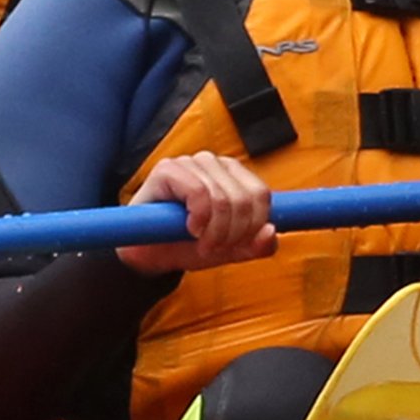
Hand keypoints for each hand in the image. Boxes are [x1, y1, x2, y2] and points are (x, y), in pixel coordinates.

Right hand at [121, 150, 273, 273]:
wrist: (149, 255)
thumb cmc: (187, 245)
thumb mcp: (229, 250)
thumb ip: (255, 246)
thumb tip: (271, 231)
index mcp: (232, 175)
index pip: (260, 194)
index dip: (254, 226)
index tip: (236, 245)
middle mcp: (213, 163)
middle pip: (244, 198)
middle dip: (233, 233)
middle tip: (215, 247)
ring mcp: (190, 163)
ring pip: (223, 197)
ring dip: (215, 230)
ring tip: (201, 241)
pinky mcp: (167, 169)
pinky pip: (198, 192)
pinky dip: (199, 217)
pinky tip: (190, 228)